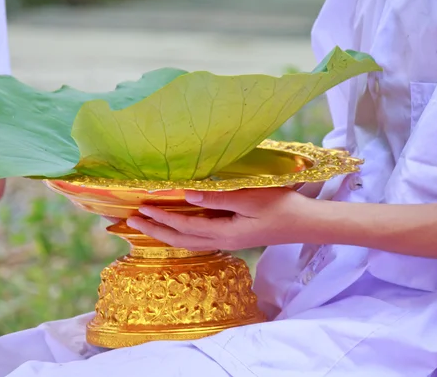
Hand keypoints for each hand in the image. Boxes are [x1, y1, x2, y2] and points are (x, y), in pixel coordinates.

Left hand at [126, 187, 310, 250]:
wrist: (305, 223)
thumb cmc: (281, 207)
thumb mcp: (250, 198)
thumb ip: (218, 197)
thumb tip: (187, 194)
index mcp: (224, 233)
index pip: (183, 227)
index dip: (160, 218)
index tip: (140, 208)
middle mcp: (221, 241)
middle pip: (180, 240)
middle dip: (154, 230)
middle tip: (130, 220)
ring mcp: (227, 241)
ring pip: (188, 242)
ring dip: (165, 233)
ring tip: (147, 225)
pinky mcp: (233, 237)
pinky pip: (198, 239)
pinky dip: (180, 233)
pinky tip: (177, 227)